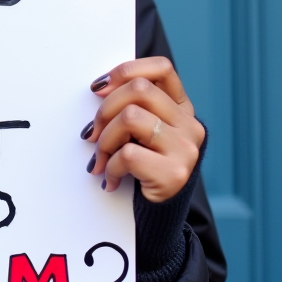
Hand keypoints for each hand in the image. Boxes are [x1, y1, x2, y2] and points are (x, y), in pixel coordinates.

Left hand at [81, 57, 203, 201]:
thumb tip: (99, 88)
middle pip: (139, 89)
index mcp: (181, 107)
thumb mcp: (140, 131)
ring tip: (100, 158)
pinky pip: (129, 154)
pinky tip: (111, 178)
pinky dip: (111, 167)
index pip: (161, 68)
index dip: (126, 70)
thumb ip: (131, 106)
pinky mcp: (175, 173)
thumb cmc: (143, 164)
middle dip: (105, 109)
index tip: (98, 88)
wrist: (158, 213)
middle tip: (91, 133)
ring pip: (130, 118)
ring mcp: (186, 149)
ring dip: (104, 140)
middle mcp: (189, 124)